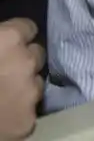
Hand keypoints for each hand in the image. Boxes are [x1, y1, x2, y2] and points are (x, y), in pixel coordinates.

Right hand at [0, 18, 43, 139]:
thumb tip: (0, 40)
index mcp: (8, 39)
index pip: (28, 28)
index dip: (16, 38)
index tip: (6, 47)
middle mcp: (26, 62)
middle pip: (36, 55)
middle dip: (22, 62)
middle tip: (3, 72)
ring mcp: (31, 92)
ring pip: (36, 83)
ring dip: (23, 87)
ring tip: (2, 95)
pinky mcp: (28, 120)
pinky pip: (29, 111)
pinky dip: (17, 113)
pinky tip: (1, 116)